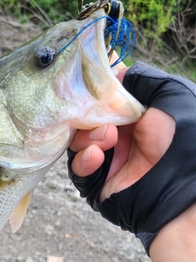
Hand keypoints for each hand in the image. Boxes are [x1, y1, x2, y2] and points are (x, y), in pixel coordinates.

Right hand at [70, 72, 174, 200]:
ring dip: (87, 137)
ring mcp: (109, 161)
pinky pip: (77, 169)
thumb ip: (141, 79)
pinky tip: (97, 156)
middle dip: (87, 117)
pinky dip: (84, 160)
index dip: (92, 95)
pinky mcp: (98, 184)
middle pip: (84, 121)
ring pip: (77, 143)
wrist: (183, 187)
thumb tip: (114, 73)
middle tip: (99, 119)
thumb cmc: (183, 136)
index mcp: (136, 118)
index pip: (102, 101)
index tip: (87, 90)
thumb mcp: (169, 94)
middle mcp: (121, 138)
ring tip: (106, 140)